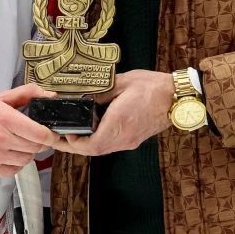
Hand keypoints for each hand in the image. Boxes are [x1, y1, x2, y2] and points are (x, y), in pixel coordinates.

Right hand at [0, 84, 59, 177]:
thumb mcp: (1, 100)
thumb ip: (27, 94)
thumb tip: (49, 96)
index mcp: (6, 119)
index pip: (40, 134)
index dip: (50, 136)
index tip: (51, 134)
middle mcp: (1, 139)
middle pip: (35, 148)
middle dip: (38, 143)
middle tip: (33, 138)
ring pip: (27, 160)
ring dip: (27, 153)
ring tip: (17, 145)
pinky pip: (15, 170)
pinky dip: (16, 163)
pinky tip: (9, 154)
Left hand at [53, 70, 172, 156]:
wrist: (177, 97)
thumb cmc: (152, 87)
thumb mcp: (121, 82)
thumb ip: (98, 92)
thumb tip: (81, 98)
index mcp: (119, 124)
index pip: (91, 145)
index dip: (73, 143)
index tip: (63, 132)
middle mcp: (124, 138)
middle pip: (93, 151)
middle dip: (73, 146)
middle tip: (58, 137)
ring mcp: (130, 141)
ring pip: (101, 150)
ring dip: (84, 145)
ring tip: (70, 134)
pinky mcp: (133, 139)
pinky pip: (110, 145)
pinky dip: (97, 141)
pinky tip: (90, 130)